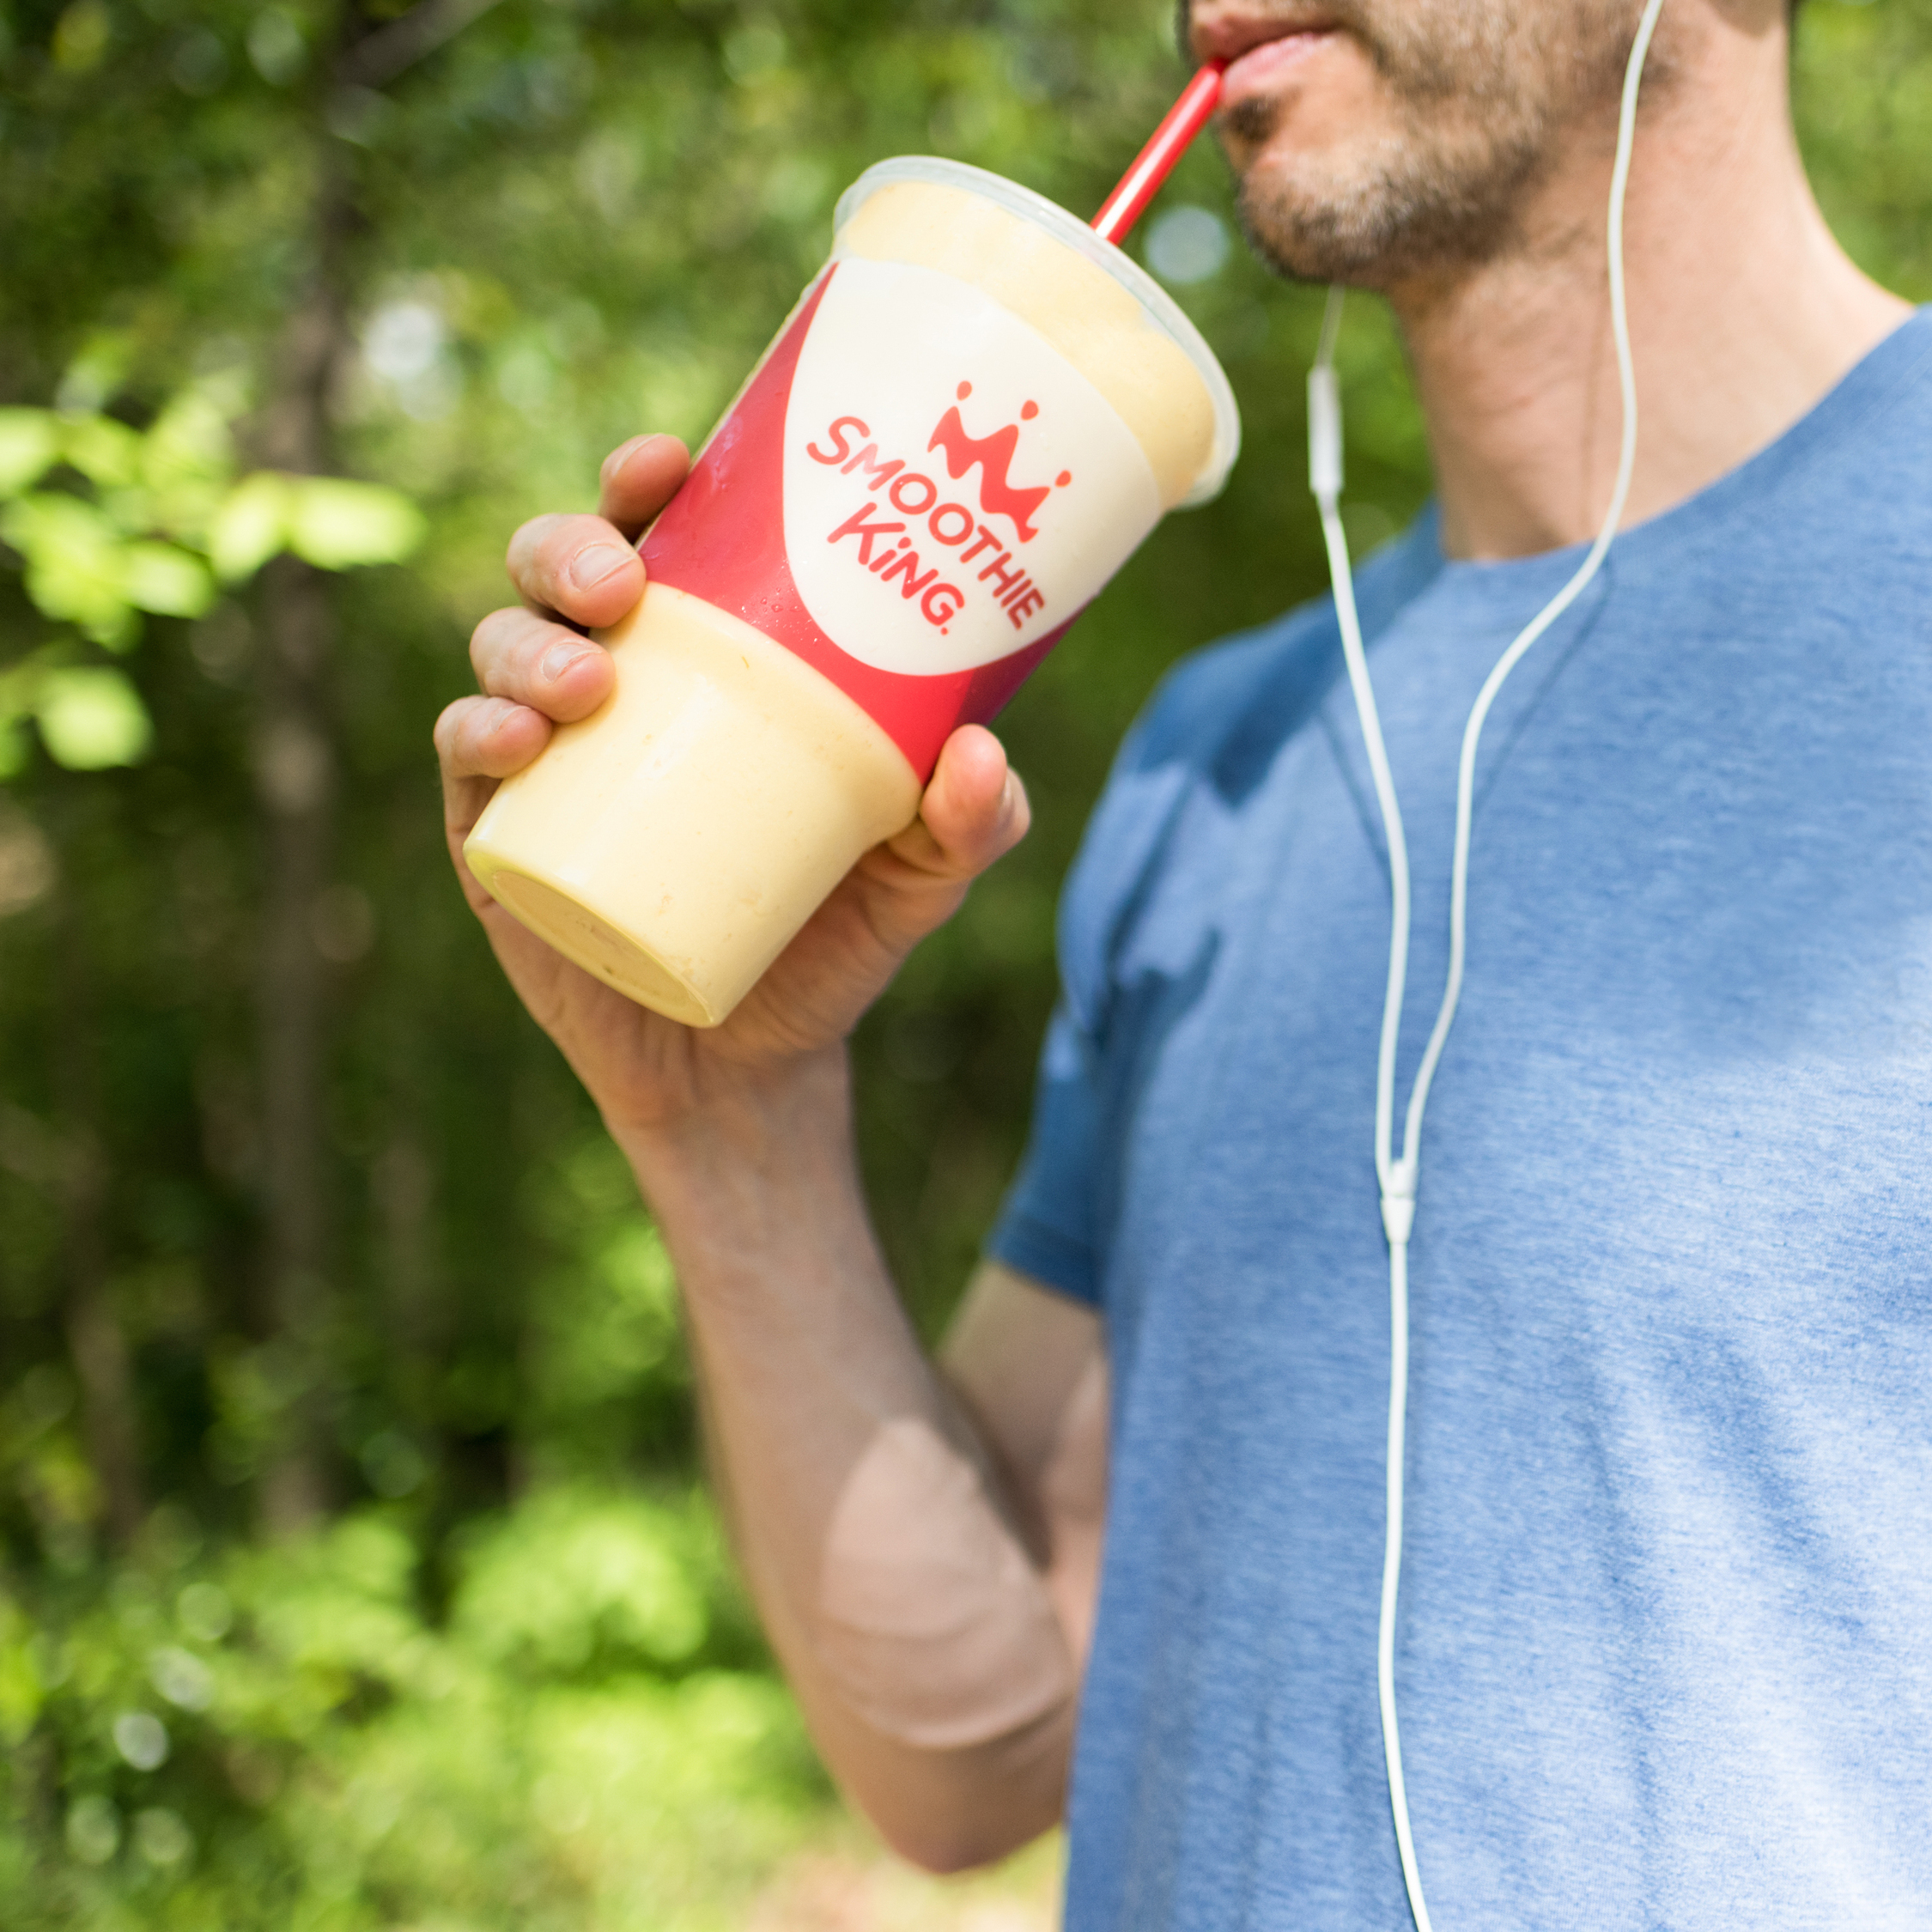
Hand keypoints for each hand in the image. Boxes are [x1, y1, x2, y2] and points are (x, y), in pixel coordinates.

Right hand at [435, 433, 1030, 1139]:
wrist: (751, 1068)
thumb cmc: (833, 939)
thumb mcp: (920, 879)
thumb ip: (971, 822)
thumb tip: (980, 752)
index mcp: (707, 658)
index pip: (663, 539)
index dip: (647, 482)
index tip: (671, 462)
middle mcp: (617, 682)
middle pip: (561, 569)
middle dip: (573, 547)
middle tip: (624, 587)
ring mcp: (547, 755)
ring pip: (502, 646)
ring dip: (526, 642)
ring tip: (588, 682)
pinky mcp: (498, 833)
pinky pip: (463, 755)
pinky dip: (475, 731)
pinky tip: (511, 739)